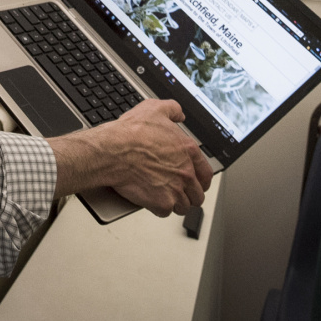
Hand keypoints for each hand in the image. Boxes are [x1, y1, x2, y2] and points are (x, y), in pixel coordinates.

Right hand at [106, 100, 211, 216]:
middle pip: (197, 194)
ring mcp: (175, 189)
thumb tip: (179, 114)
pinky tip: (152, 199)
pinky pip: (166, 212)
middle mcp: (186, 172)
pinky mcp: (162, 203)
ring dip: (175, 203)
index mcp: (188, 151)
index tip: (197, 183)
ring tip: (164, 196)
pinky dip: (159, 208)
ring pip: (183, 206)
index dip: (202, 180)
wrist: (113, 151)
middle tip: (179, 192)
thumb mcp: (154, 109)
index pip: (206, 174)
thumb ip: (172, 109)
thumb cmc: (131, 132)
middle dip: (189, 194)